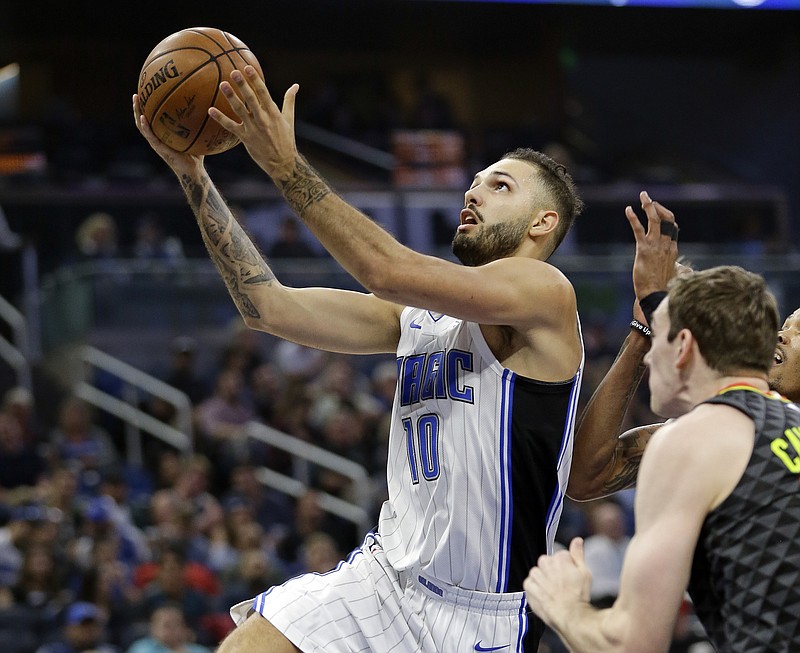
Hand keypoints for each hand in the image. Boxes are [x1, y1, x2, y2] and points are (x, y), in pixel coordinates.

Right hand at [132, 94, 203, 176]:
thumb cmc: (196, 154)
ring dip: (137, 113)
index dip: (146, 108)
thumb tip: (207, 108)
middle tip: (136, 94)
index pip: (151, 119)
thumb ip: (197, 124)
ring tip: (135, 101)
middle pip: (142, 120)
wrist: (194, 170)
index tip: (144, 95)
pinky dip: (145, 127)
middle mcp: (157, 138)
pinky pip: (150, 136)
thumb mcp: (195, 135)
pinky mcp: (159, 148)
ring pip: (141, 126)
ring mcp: (156, 143)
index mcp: (162, 134)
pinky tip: (143, 118)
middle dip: (137, 107)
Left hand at [209, 66, 299, 181]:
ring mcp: (253, 129)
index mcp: (273, 113)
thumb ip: (290, 100)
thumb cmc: (286, 140)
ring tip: (222, 84)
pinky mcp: (245, 138)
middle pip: (251, 99)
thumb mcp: (289, 119)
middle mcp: (263, 119)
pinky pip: (231, 127)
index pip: (263, 93)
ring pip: (240, 110)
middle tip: (233, 72)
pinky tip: (210, 110)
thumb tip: (295, 85)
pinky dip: (220, 119)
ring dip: (231, 97)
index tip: (248, 68)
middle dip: (243, 85)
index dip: (255, 80)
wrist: (283, 163)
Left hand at [524, 538, 592, 628]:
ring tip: (552, 591)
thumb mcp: (585, 573)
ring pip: (536, 572)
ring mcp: (536, 576)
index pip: (560, 556)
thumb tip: (577, 540)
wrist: (571, 617)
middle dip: (552, 570)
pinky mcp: (528, 588)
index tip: (569, 576)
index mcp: (560, 558)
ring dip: (542, 579)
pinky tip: (544, 595)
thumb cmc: (579, 596)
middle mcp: (546, 564)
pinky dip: (534, 589)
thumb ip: (578, 554)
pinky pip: (528, 583)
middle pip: (546, 562)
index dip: (566, 567)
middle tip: (561, 584)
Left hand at [625, 191, 678, 307]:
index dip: (665, 216)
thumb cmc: (664, 288)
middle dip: (658, 207)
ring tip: (643, 195)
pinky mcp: (644, 250)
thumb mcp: (676, 276)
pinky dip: (633, 218)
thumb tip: (688, 270)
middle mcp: (667, 244)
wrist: (656, 294)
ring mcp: (656, 246)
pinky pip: (639, 230)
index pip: (672, 226)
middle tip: (648, 200)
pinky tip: (628, 210)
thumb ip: (682, 270)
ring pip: (655, 220)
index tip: (657, 211)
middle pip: (667, 218)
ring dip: (649, 206)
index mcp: (673, 248)